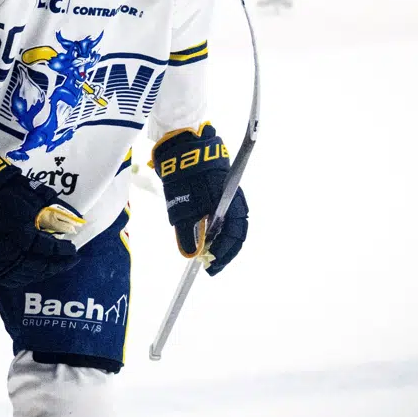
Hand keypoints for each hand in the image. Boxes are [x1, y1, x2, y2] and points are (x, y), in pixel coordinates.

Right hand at [0, 148, 80, 287]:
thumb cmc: (1, 189)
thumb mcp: (29, 192)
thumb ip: (50, 208)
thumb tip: (70, 221)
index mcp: (19, 228)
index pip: (48, 248)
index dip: (63, 251)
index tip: (73, 248)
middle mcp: (7, 246)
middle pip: (37, 264)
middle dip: (56, 265)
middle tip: (70, 261)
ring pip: (22, 274)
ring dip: (41, 273)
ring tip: (53, 268)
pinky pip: (4, 277)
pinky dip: (20, 278)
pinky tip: (30, 274)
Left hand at [150, 123, 248, 274]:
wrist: (184, 148)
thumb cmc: (185, 179)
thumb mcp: (182, 209)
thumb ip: (187, 233)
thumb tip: (192, 254)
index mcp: (230, 206)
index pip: (235, 237)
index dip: (224, 255)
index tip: (211, 268)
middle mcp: (235, 202)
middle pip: (236, 233)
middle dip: (224, 251)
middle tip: (210, 265)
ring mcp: (229, 196)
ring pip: (230, 224)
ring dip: (220, 240)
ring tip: (206, 253)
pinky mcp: (221, 191)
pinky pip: (224, 215)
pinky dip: (217, 228)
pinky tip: (205, 234)